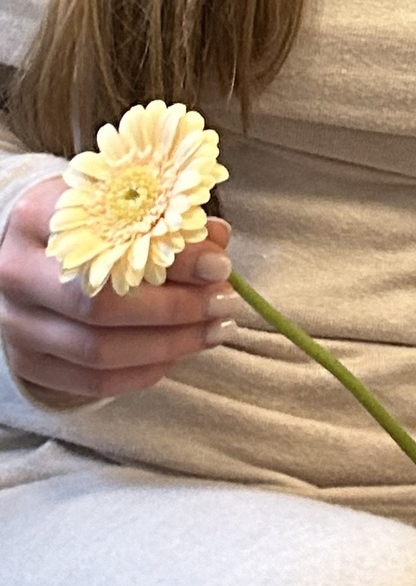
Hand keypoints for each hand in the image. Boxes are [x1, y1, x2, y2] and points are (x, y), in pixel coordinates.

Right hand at [0, 172, 235, 401]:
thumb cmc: (88, 222)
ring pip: (99, 352)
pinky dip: (143, 372)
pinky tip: (178, 353)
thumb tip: (218, 243)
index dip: (170, 259)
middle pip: (101, 306)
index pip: (109, 243)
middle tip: (225, 303)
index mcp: (38, 217)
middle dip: (175, 310)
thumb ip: (168, 220)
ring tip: (214, 331)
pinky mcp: (28, 362)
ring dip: (169, 346)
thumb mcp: (122, 203)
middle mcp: (17, 272)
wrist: (31, 252)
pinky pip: (92, 382)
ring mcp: (17, 324)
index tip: (219, 265)